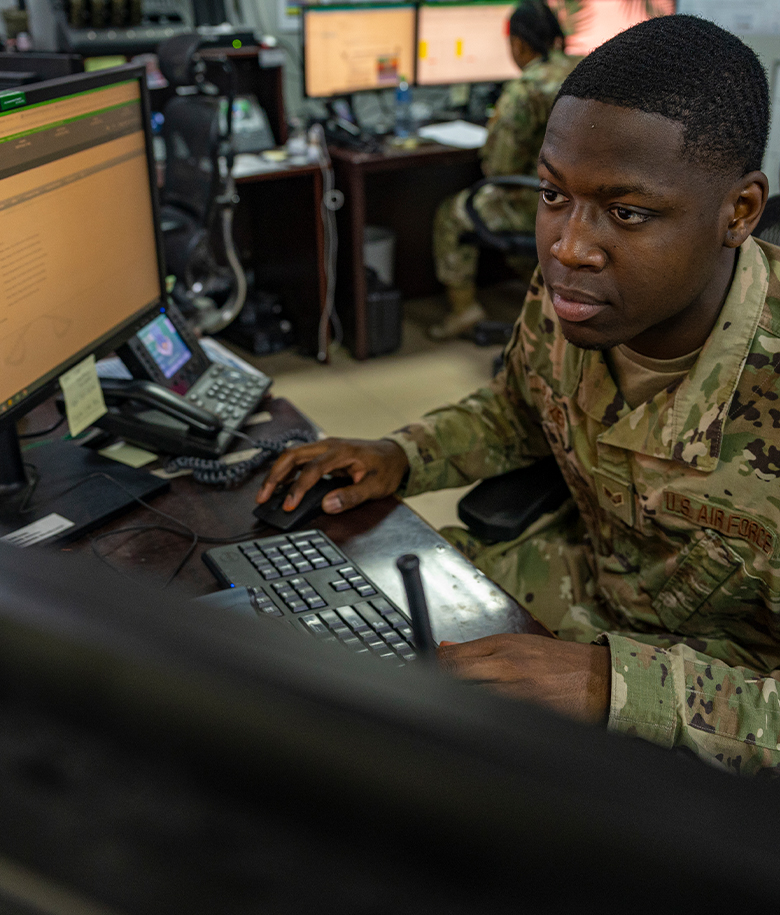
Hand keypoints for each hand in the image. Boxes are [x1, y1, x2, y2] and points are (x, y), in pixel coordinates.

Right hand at [255, 437, 409, 514]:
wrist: (394, 454)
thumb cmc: (386, 468)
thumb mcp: (375, 486)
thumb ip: (352, 496)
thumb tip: (327, 505)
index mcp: (342, 452)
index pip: (312, 469)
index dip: (298, 488)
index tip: (289, 506)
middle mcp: (329, 445)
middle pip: (293, 455)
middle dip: (275, 476)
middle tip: (263, 497)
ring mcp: (324, 447)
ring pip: (292, 455)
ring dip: (277, 473)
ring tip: (265, 494)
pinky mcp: (323, 453)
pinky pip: (299, 460)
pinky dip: (286, 472)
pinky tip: (280, 487)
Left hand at [437, 634, 610, 724]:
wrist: (598, 678)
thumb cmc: (558, 661)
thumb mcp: (518, 644)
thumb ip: (478, 649)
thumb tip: (444, 649)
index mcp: (502, 646)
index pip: (453, 658)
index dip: (436, 670)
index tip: (429, 677)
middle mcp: (507, 667)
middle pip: (457, 678)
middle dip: (444, 689)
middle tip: (441, 698)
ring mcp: (518, 693)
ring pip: (473, 702)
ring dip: (463, 708)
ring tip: (461, 714)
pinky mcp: (530, 715)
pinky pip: (497, 722)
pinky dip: (485, 725)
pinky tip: (484, 727)